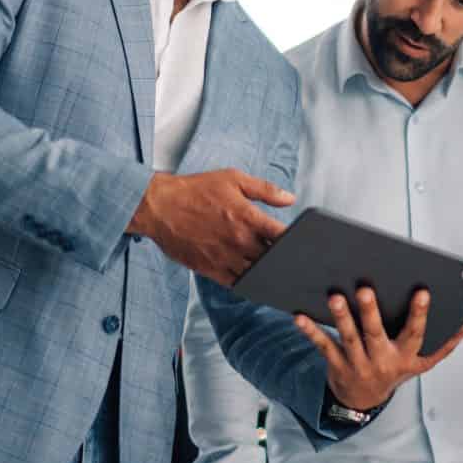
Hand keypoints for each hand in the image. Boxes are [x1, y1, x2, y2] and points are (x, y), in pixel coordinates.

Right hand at [128, 170, 292, 286]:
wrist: (159, 206)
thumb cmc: (196, 190)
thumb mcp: (233, 179)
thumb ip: (265, 189)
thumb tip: (290, 198)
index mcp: (247, 217)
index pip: (281, 235)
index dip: (296, 241)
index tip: (303, 243)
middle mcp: (238, 240)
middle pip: (272, 259)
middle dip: (284, 260)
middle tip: (294, 261)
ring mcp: (224, 257)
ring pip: (256, 274)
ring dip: (268, 274)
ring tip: (280, 275)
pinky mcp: (209, 268)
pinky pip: (235, 283)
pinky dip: (248, 284)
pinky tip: (257, 282)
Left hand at [293, 286, 462, 411]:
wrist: (363, 402)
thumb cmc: (393, 373)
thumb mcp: (420, 365)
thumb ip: (443, 347)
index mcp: (405, 357)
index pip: (415, 334)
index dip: (420, 315)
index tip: (422, 292)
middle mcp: (381, 361)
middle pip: (375, 334)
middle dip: (370, 311)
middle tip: (364, 288)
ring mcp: (358, 364)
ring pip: (349, 338)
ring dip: (341, 317)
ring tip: (334, 297)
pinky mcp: (337, 365)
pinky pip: (323, 346)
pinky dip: (311, 331)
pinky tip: (300, 316)